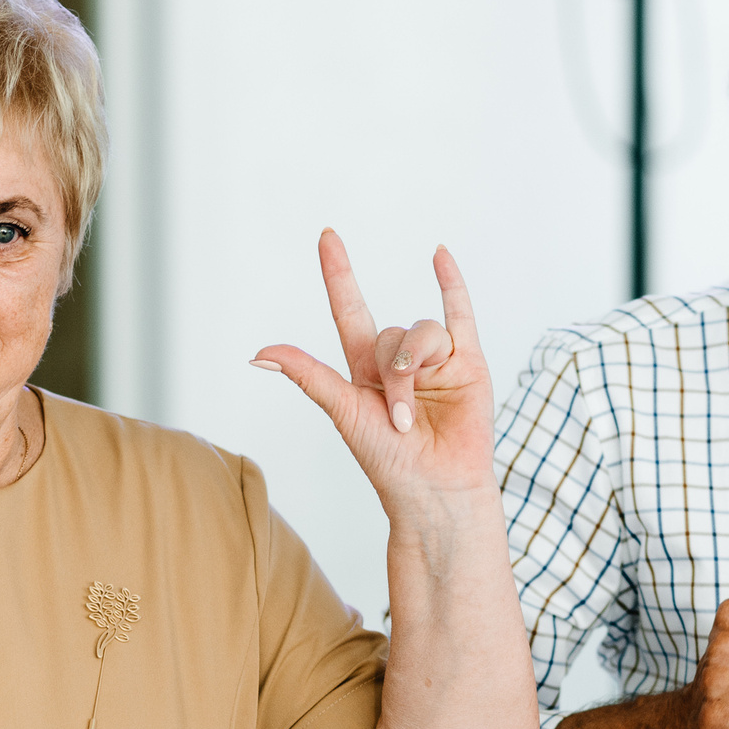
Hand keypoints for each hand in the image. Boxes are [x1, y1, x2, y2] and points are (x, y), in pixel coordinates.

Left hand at [252, 230, 495, 508]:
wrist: (436, 492)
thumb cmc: (388, 464)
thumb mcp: (343, 412)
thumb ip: (308, 375)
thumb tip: (259, 355)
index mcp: (364, 371)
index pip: (349, 310)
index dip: (339, 274)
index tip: (327, 236)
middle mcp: (400, 362)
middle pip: (390, 331)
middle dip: (392, 370)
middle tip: (398, 418)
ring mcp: (437, 362)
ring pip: (423, 330)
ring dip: (416, 366)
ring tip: (417, 414)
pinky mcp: (469, 365)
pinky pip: (461, 314)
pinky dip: (452, 283)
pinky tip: (439, 254)